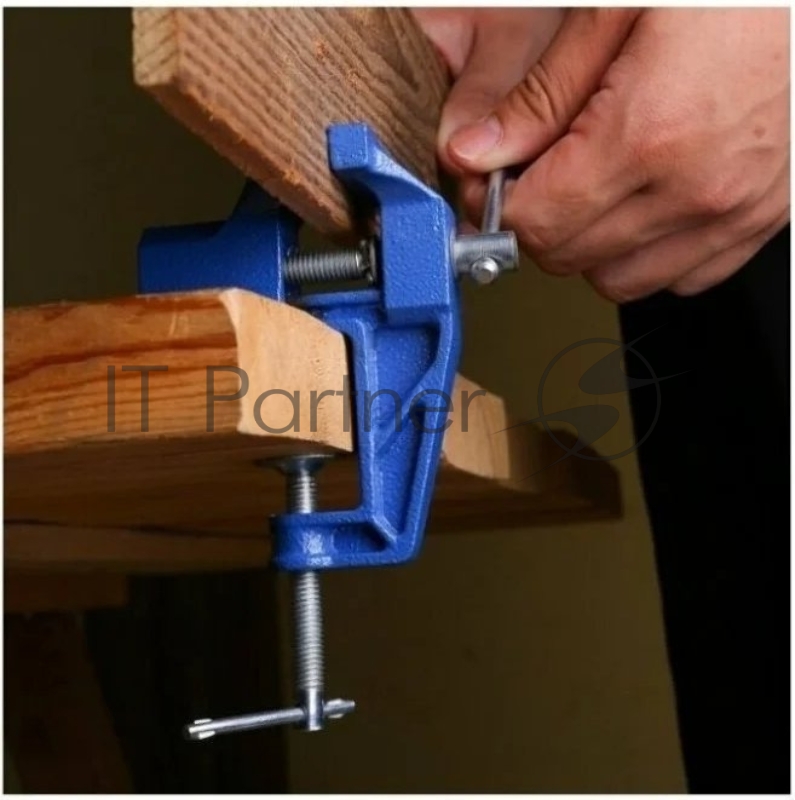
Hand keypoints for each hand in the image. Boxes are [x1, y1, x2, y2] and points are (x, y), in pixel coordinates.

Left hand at [433, 9, 790, 300]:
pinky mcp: (766, 216)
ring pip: (619, 280)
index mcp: (651, 132)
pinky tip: (641, 200)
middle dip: (535, 220)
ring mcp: (738, 209)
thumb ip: (540, 95)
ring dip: (587, 244)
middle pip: (568, 256)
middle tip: (534, 172)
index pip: (535, 222)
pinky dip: (646, 253)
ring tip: (591, 182)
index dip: (496, 202)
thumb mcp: (616, 7)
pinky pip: (682, 276)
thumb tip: (476, 154)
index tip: (490, 176)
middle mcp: (699, 187)